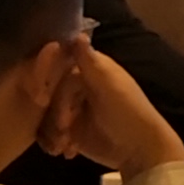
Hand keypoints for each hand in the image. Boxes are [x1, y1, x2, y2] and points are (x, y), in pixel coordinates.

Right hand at [44, 40, 183, 173]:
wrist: (141, 149)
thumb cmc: (129, 112)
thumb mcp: (110, 86)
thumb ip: (90, 62)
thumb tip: (77, 33)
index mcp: (89, 70)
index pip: (55, 67)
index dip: (45, 81)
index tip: (42, 98)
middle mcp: (78, 86)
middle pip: (47, 94)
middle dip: (53, 113)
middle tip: (65, 128)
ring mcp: (73, 109)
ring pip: (45, 115)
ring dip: (52, 131)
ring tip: (65, 145)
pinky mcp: (70, 131)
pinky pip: (49, 133)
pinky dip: (54, 143)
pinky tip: (67, 151)